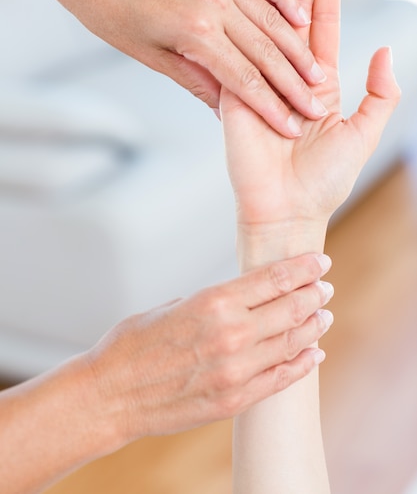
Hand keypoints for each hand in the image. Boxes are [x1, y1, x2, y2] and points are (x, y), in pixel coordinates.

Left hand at [41, 0, 328, 136]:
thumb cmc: (113, 18)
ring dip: (296, 48)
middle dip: (293, 83)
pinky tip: (302, 18)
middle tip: (316, 108)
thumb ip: (195, 80)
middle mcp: (211, 2)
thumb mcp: (151, 57)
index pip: (243, 79)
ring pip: (269, 18)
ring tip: (317, 74)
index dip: (270, 107)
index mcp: (193, 33)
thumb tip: (228, 112)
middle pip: (264, 51)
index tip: (291, 129)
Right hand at [84, 253, 332, 443]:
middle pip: (290, 309)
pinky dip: (302, 364)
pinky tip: (314, 353)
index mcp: (214, 302)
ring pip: (291, 343)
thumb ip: (214, 302)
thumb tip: (242, 298)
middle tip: (324, 288)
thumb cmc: (133, 343)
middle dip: (313, 295)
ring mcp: (235, 371)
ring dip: (312, 327)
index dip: (303, 267)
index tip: (320, 261)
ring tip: (323, 316)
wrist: (111, 394)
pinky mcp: (234, 400)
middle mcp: (231, 334)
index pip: (274, 278)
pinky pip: (280, 380)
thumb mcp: (174, 306)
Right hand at [221, 0, 399, 241]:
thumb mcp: (362, 133)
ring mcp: (260, 81)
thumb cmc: (325, 181)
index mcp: (320, 83)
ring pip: (264, 26)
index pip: (321, 25)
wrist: (286, 210)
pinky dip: (237, 20)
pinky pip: (235, 51)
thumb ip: (379, 94)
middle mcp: (289, 76)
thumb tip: (381, 52)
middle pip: (293, 16)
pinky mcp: (235, 94)